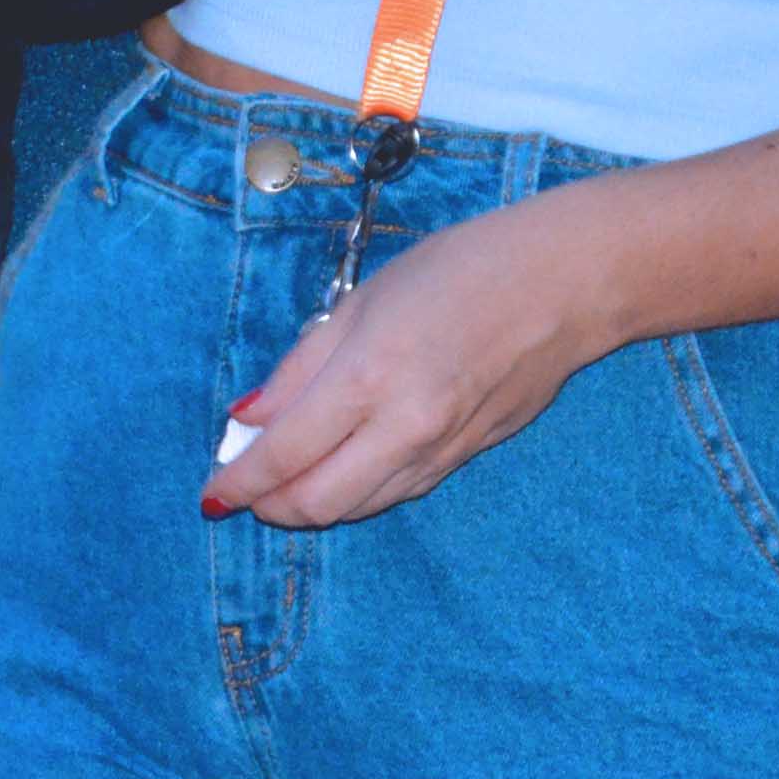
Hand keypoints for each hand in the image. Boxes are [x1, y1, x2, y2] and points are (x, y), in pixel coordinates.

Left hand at [199, 188, 619, 527]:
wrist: (564, 284)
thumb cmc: (461, 271)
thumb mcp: (362, 300)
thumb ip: (301, 367)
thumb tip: (249, 420)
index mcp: (369, 375)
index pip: (284, 454)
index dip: (240, 480)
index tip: (214, 490)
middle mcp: (405, 427)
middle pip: (318, 503)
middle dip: (271, 506)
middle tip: (246, 489)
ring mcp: (441, 450)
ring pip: (360, 508)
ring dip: (313, 504)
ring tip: (288, 479)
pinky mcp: (468, 458)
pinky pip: (398, 492)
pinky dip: (359, 491)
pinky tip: (343, 468)